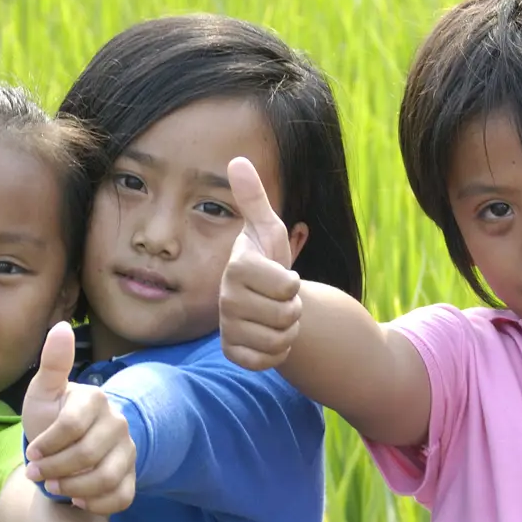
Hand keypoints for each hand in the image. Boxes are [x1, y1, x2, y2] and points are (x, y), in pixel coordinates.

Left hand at [20, 323, 134, 514]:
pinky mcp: (132, 476)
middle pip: (89, 454)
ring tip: (53, 487)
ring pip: (107, 478)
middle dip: (56, 469)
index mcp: (96, 400)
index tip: (32, 454)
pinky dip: (96, 504)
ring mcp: (129, 451)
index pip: (72, 425)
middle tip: (36, 474)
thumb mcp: (43, 392)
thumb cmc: (50, 416)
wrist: (67, 444)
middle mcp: (118, 424)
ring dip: (73, 488)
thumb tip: (61, 326)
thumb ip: (52, 363)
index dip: (48, 444)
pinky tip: (77, 500)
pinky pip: (121, 497)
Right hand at [219, 156, 301, 370]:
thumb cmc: (269, 260)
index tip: (283, 276)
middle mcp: (226, 298)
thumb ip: (253, 198)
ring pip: (280, 340)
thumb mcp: (267, 228)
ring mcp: (227, 327)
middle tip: (280, 299)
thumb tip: (236, 160)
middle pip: (286, 314)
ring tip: (276, 316)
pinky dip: (278, 353)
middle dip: (294, 309)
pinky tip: (269, 337)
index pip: (287, 285)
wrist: (266, 300)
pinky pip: (268, 361)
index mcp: (237, 267)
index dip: (294, 283)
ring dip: (288, 330)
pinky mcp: (233, 353)